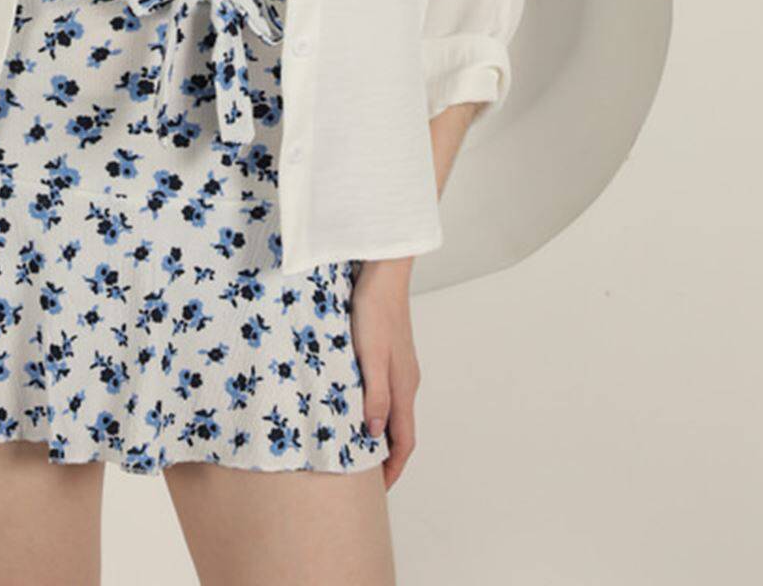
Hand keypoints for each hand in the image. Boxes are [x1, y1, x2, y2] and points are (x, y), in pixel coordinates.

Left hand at [350, 261, 420, 488]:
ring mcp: (399, 366)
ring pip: (392, 409)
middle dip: (386, 455)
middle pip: (400, 428)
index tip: (378, 491)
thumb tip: (375, 436)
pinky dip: (374, 406)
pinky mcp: (389, 351)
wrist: (383, 270)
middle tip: (363, 474)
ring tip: (356, 444)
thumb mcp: (370, 356)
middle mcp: (406, 380)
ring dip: (379, 431)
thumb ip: (375, 395)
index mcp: (404, 387)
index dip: (393, 468)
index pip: (404, 441)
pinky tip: (355, 402)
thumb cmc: (375, 310)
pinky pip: (385, 390)